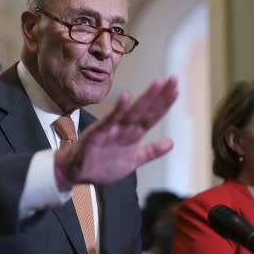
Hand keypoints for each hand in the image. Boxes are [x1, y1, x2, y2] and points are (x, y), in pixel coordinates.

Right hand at [54, 77, 177, 189]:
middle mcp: (123, 129)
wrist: (76, 173)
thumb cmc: (101, 165)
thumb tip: (171, 142)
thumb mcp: (132, 161)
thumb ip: (151, 151)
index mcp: (132, 134)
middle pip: (145, 110)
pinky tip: (126, 98)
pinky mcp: (97, 134)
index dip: (164, 104)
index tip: (176, 90)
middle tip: (173, 80)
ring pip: (131, 113)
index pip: (152, 116)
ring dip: (145, 99)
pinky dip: (117, 110)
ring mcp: (111, 130)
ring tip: (157, 84)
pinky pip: (109, 121)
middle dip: (160, 96)